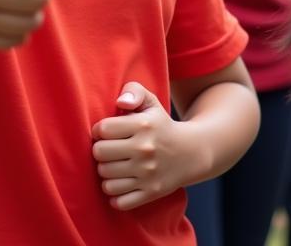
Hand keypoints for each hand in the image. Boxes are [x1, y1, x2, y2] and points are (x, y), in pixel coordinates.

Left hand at [91, 82, 205, 210]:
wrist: (191, 153)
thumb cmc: (161, 125)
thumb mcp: (151, 102)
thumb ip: (133, 91)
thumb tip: (120, 102)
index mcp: (143, 125)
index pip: (103, 129)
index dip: (99, 130)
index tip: (105, 132)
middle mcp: (145, 150)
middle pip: (100, 153)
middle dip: (99, 151)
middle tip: (108, 150)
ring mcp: (148, 174)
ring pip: (106, 177)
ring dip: (105, 172)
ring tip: (113, 165)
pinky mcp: (151, 193)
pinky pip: (119, 201)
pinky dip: (114, 194)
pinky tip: (118, 183)